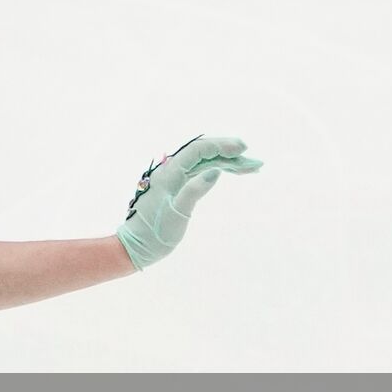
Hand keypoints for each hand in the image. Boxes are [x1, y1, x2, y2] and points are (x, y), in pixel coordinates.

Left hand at [115, 134, 262, 270]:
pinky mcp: (176, 189)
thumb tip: (216, 171)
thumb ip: (194, 191)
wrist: (135, 246)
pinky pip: (198, 173)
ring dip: (227, 163)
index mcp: (168, 173)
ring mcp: (173, 180)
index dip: (221, 145)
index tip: (243, 149)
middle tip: (255, 162)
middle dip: (229, 154)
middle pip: (203, 154)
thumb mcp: (177, 213)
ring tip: (252, 168)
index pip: (197, 150)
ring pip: (203, 164)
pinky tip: (230, 172)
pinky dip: (216, 171)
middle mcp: (170, 172)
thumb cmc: (155, 233)